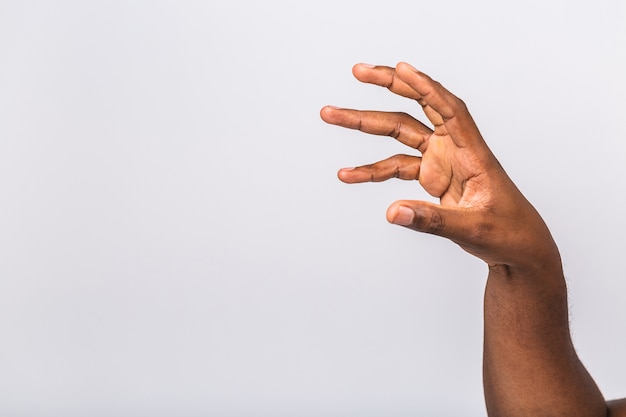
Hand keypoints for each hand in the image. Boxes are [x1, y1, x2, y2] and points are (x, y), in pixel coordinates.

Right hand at [321, 62, 559, 272]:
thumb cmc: (507, 231)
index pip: (449, 109)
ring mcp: (440, 160)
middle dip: (387, 86)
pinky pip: (395, 167)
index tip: (401, 68)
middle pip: (417, 107)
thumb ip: (432, 221)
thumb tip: (393, 212)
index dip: (426, 87)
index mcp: (472, 152)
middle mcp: (453, 148)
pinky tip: (349, 173)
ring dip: (366, 124)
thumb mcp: (472, 228)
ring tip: (333, 115)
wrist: (515, 245)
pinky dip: (372, 170)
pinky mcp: (431, 175)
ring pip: (399, 133)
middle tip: (358, 71)